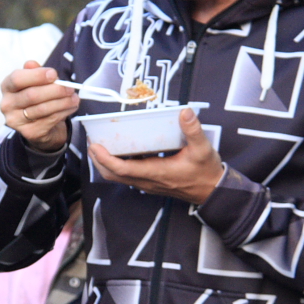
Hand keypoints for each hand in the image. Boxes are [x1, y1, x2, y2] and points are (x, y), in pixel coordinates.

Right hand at [0, 60, 78, 151]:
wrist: (39, 125)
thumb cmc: (37, 97)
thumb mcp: (35, 81)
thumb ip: (35, 72)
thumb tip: (32, 64)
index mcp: (7, 87)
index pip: (17, 79)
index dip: (37, 76)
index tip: (53, 74)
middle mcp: (7, 104)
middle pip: (32, 95)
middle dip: (55, 90)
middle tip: (70, 88)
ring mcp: (16, 120)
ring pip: (43, 109)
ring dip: (63, 102)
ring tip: (74, 97)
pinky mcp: (29, 132)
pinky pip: (50, 120)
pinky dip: (64, 112)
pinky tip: (71, 107)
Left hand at [88, 106, 223, 204]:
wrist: (212, 191)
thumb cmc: (206, 172)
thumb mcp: (203, 149)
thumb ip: (193, 130)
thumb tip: (184, 112)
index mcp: (157, 172)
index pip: (123, 169)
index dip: (105, 158)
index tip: (94, 146)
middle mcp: (148, 180)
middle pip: (113, 175)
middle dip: (98, 160)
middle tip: (91, 142)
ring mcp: (147, 184)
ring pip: (118, 177)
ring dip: (105, 163)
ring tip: (99, 145)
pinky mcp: (149, 183)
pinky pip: (126, 176)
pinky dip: (116, 165)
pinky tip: (118, 151)